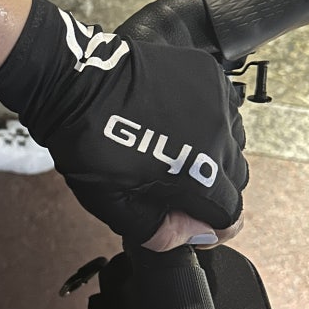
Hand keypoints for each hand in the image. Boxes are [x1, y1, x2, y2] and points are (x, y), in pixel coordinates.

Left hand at [0, 0, 247, 249]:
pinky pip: (225, 108)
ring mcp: (215, 101)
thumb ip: (159, 230)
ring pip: (233, 142)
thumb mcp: (113, 204)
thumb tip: (197, 235)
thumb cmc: (86, 141)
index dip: (213, 224)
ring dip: (213, 151)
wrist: (72, 84)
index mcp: (195, 173)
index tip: (198, 222)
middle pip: (236, 179)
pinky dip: (209, 118)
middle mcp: (215, 135)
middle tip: (177, 184)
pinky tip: (179, 120)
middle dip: (212, 189)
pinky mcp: (208, 74)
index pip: (229, 213)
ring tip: (176, 148)